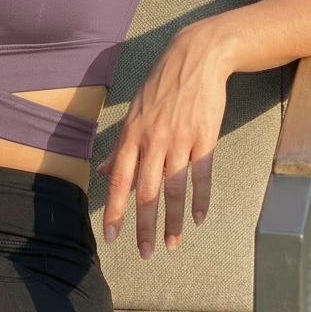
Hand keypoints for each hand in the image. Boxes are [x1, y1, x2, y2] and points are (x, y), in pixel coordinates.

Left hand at [96, 28, 229, 257]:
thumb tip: (105, 172)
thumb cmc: (161, 86)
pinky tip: (199, 219)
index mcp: (132, 134)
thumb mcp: (134, 112)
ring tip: (173, 245)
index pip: (120, 180)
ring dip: (174, 222)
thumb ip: (121, 146)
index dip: (115, 210)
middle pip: (147, 192)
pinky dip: (201, 200)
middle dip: (144, 226)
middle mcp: (153, 140)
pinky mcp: (206, 139)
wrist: (195, 58)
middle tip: (144, 253)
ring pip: (175, 190)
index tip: (111, 237)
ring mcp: (181, 140)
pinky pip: (202, 176)